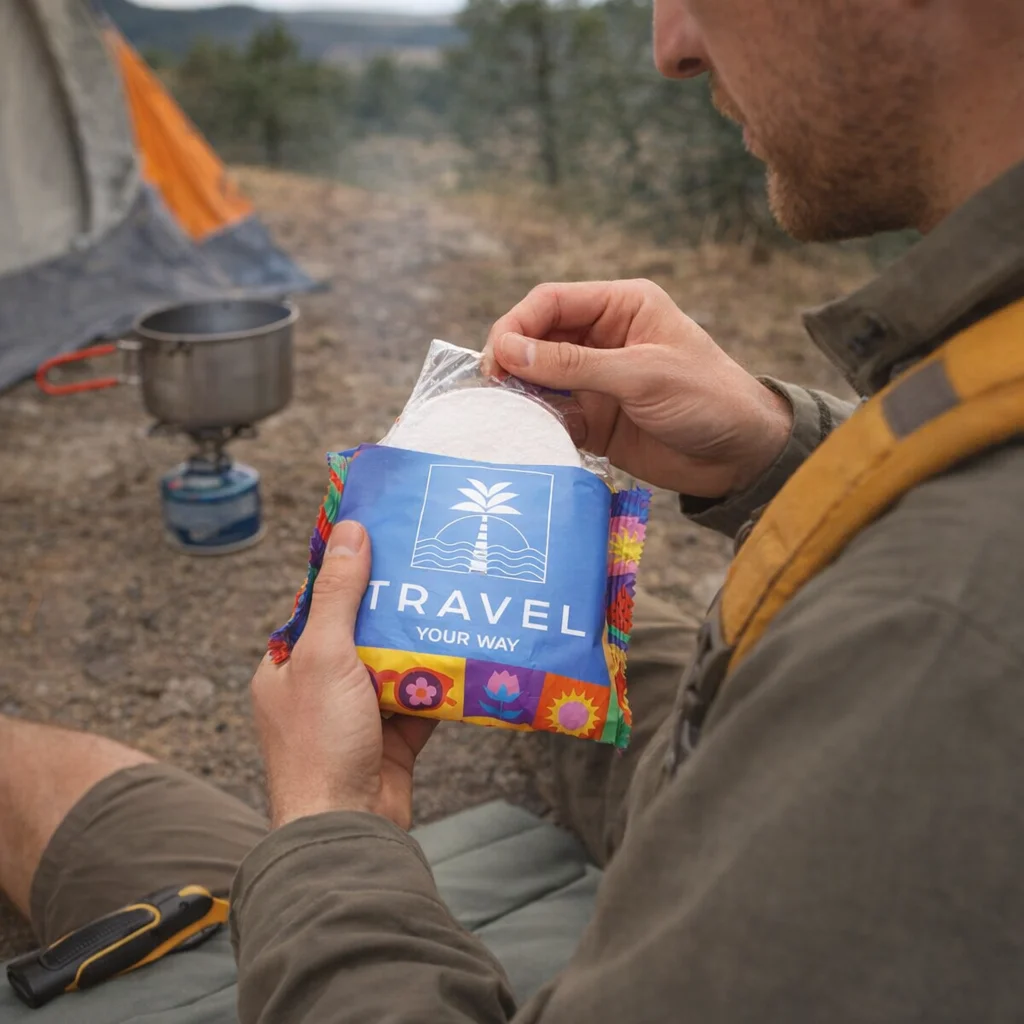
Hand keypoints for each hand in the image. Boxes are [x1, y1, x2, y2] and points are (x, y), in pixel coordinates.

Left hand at [251, 521, 435, 829]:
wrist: (348, 829)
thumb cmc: (320, 741)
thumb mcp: (324, 656)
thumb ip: (338, 595)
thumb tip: (349, 531)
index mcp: (287, 667)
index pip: (318, 607)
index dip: (348, 576)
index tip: (383, 544)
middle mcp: (319, 689)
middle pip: (362, 634)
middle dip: (395, 610)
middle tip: (431, 572)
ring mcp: (356, 716)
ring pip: (394, 666)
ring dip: (420, 646)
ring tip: (454, 606)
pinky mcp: (390, 739)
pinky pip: (418, 701)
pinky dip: (438, 686)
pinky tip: (464, 659)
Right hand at [483, 280, 791, 497]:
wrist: (741, 456)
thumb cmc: (707, 398)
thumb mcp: (642, 375)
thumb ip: (575, 365)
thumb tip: (510, 352)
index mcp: (620, 307)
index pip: (552, 302)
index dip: (518, 324)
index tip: (498, 356)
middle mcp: (602, 339)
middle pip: (537, 338)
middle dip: (512, 359)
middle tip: (493, 386)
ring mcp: (595, 380)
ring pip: (539, 378)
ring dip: (520, 392)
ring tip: (504, 411)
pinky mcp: (594, 419)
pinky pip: (552, 414)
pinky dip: (536, 422)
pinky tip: (527, 433)